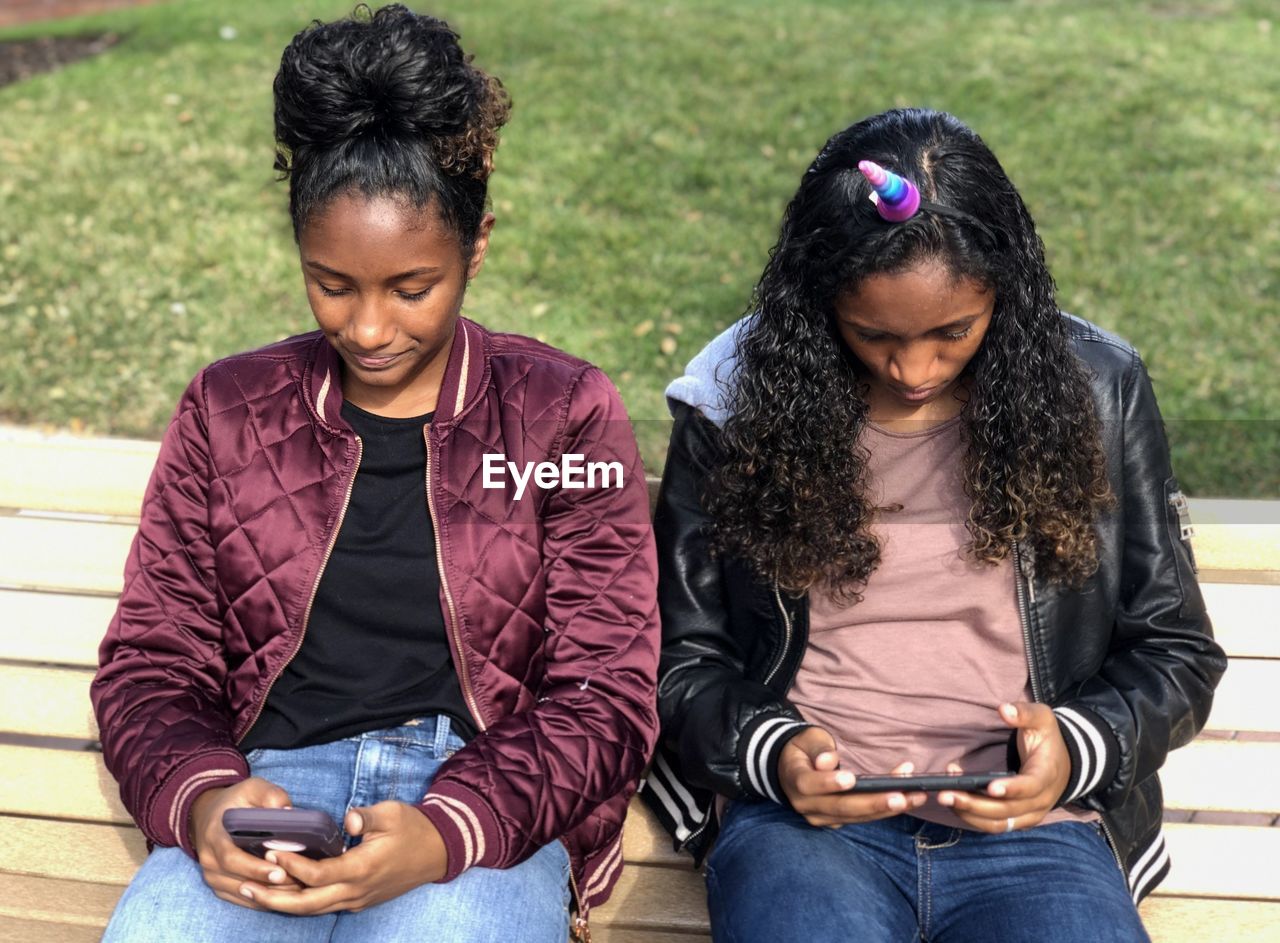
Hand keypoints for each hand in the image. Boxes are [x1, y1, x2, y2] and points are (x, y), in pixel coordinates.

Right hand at [188, 777, 303, 908]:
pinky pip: (241, 899)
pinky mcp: (219, 886)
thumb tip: (288, 811)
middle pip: (238, 880)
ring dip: (269, 894)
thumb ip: (269, 795)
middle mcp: (209, 859)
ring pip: (242, 893)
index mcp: (215, 835)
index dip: (255, 868)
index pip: (232, 858)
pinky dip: (262, 900)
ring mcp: (212, 876)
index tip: (279, 871)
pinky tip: (285, 894)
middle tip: (296, 882)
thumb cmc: (236, 801)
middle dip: (268, 883)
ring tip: (297, 888)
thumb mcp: (251, 787)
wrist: (209, 814)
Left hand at [241, 801, 447, 913]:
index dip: (291, 864)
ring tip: (254, 894)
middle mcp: (356, 891)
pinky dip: (301, 902)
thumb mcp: (392, 813)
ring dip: (283, 904)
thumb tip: (347, 819)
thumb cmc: (414, 828)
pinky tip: (284, 892)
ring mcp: (358, 900)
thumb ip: (365, 817)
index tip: (270, 850)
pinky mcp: (359, 900)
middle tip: (245, 888)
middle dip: (273, 898)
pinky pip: (324, 906)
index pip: (317, 874)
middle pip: (306, 904)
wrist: (439, 851)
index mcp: (362, 868)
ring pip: (313, 910)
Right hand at [778, 726, 925, 826]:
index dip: (829, 784)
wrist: (793, 767)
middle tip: (902, 796)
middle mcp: (806, 805)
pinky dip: (884, 810)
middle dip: (873, 803)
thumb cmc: (805, 748)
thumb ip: (818, 749)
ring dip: (886, 808)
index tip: (851, 779)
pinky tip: (907, 800)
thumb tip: (826, 762)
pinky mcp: (836, 821)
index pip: (810, 784)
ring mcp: (822, 817)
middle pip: (841, 807)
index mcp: (795, 780)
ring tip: (915, 797)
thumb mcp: (808, 739)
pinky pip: (861, 818)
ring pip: (856, 816)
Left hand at [937, 702, 1071, 831]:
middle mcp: (1040, 800)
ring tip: (944, 798)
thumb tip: (1004, 709)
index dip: (1012, 789)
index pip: (1031, 787)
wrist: (1063, 764)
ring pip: (999, 823)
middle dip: (975, 805)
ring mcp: (1030, 814)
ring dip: (970, 815)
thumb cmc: (1047, 739)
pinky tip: (954, 803)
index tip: (990, 786)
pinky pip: (995, 826)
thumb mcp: (1042, 719)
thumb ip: (1024, 713)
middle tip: (946, 794)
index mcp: (1047, 775)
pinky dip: (973, 818)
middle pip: (1008, 810)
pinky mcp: (1018, 820)